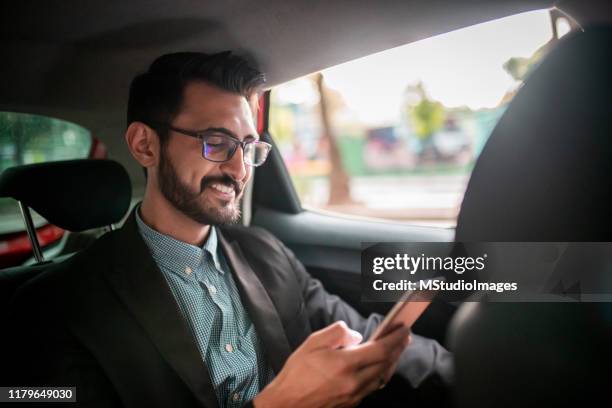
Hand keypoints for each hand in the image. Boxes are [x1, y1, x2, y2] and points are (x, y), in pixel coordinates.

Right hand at [253, 321, 410, 407]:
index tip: (403, 329)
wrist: (286, 404)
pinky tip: (379, 366)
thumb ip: (337, 333)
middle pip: (386, 363)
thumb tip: (355, 335)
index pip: (380, 349)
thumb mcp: (312, 343)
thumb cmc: (296, 373)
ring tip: (395, 349)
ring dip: (392, 361)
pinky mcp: (351, 404)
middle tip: (404, 336)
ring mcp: (354, 395)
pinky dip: (381, 373)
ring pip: (382, 377)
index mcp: (344, 364)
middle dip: (398, 348)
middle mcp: (354, 382)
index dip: (395, 338)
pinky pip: (373, 387)